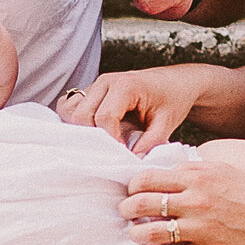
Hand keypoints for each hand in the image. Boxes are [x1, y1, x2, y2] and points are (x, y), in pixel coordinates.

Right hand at [54, 65, 222, 153]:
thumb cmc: (172, 100)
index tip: (123, 153)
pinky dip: (73, 120)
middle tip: (111, 149)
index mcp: (125, 86)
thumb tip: (131, 162)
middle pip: (81, 115)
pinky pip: (68, 105)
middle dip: (93, 137)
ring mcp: (95, 85)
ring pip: (69, 110)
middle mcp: (105, 82)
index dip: (111, 141)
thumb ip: (149, 144)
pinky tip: (91, 131)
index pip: (104, 118)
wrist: (175, 82)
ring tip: (101, 140)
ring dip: (80, 129)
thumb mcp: (166, 124)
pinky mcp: (90, 91)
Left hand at [117, 153, 244, 244]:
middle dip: (126, 209)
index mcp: (196, 177)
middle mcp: (194, 200)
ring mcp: (199, 227)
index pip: (146, 178)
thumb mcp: (220, 169)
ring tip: (135, 234)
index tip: (132, 192)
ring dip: (135, 233)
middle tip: (126, 213)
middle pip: (141, 203)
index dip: (132, 186)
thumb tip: (161, 170)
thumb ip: (190, 169)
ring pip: (149, 232)